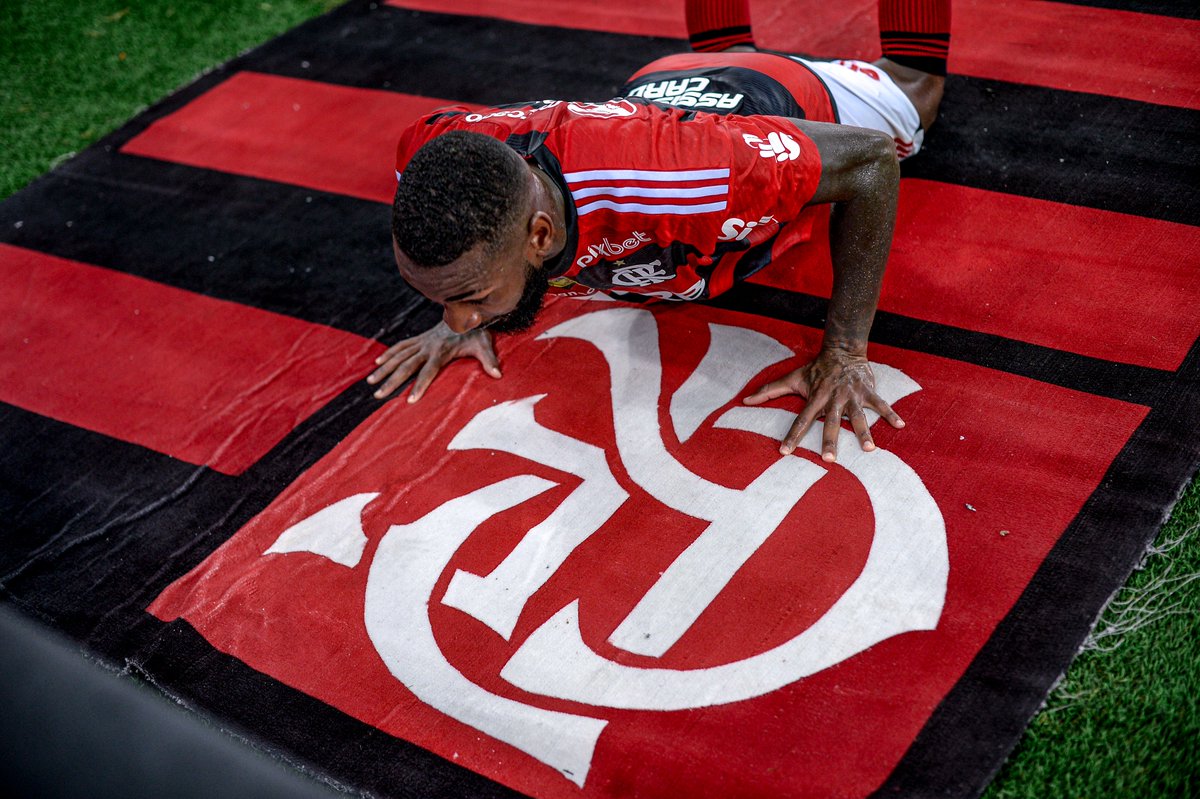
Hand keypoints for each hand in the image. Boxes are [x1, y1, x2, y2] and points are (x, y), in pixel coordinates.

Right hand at [366, 321, 500, 401]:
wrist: (468, 309)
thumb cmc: (477, 331)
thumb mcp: (485, 344)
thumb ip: (490, 360)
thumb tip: (498, 375)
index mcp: (441, 351)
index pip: (428, 371)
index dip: (420, 385)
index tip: (410, 400)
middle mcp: (428, 346)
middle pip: (406, 366)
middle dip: (392, 381)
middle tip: (379, 395)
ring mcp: (422, 342)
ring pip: (399, 356)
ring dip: (384, 369)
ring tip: (371, 382)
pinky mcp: (420, 338)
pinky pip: (401, 346)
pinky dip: (389, 354)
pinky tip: (378, 363)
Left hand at [743, 348, 903, 461]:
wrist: (842, 349)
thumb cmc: (815, 370)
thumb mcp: (792, 379)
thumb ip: (769, 391)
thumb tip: (745, 400)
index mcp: (815, 398)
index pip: (801, 420)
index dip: (792, 436)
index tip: (784, 452)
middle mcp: (833, 399)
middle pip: (831, 424)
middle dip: (830, 441)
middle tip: (829, 460)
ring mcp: (852, 396)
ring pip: (859, 417)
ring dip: (865, 432)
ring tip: (870, 449)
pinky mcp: (868, 391)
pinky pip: (881, 404)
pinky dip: (891, 414)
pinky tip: (901, 426)